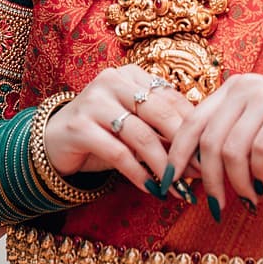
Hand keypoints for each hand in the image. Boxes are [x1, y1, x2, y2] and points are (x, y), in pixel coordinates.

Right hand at [43, 66, 196, 196]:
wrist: (53, 142)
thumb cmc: (103, 133)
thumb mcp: (135, 128)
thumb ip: (163, 135)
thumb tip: (201, 159)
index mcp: (131, 75)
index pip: (172, 98)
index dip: (193, 127)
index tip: (208, 154)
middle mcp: (113, 81)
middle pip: (160, 112)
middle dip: (183, 146)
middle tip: (199, 173)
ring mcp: (94, 102)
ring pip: (141, 135)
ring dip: (163, 165)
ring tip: (176, 186)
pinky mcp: (79, 126)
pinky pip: (118, 153)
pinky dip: (138, 173)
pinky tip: (151, 188)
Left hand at [164, 74, 262, 214]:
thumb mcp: (252, 141)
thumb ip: (223, 150)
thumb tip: (186, 174)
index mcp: (229, 91)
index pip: (190, 122)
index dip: (177, 155)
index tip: (169, 186)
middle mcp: (243, 87)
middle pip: (208, 139)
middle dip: (208, 178)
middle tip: (214, 206)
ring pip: (232, 148)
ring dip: (236, 182)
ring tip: (247, 199)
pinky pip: (260, 149)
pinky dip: (257, 174)